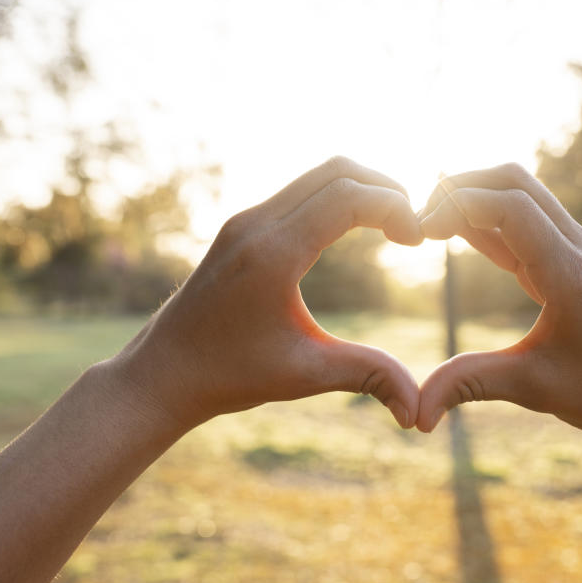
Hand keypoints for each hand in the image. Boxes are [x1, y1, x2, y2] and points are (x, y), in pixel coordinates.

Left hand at [110, 156, 423, 430]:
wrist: (163, 373)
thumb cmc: (228, 376)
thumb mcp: (305, 375)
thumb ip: (368, 376)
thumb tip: (418, 410)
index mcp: (273, 253)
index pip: (348, 197)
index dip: (395, 208)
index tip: (418, 241)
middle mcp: (256, 224)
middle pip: (338, 171)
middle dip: (386, 189)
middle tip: (412, 228)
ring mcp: (246, 221)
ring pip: (318, 175)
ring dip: (362, 190)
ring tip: (392, 228)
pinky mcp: (242, 227)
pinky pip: (300, 192)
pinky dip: (338, 198)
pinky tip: (356, 231)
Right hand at [417, 163, 581, 485]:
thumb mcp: (536, 389)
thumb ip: (471, 385)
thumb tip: (417, 414)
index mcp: (571, 275)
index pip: (511, 207)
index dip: (458, 206)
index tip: (420, 231)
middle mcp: (580, 248)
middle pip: (514, 180)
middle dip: (460, 187)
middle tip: (419, 221)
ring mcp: (580, 247)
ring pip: (521, 191)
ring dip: (474, 197)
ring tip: (430, 226)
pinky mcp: (574, 256)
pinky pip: (527, 219)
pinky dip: (488, 218)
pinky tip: (456, 236)